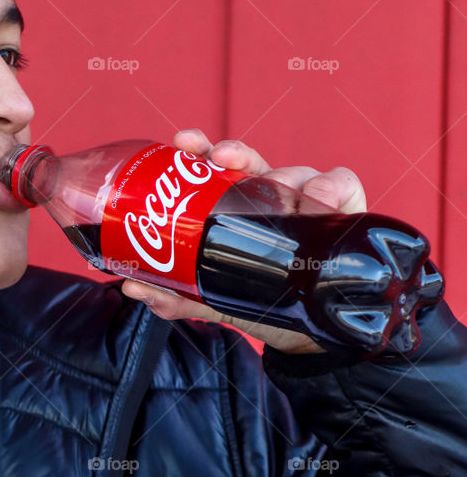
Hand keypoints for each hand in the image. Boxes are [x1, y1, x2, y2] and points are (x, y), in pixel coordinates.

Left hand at [120, 128, 367, 353]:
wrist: (313, 334)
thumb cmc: (263, 301)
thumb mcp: (217, 298)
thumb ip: (178, 296)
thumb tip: (132, 288)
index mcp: (235, 206)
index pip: (215, 168)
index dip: (200, 149)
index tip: (181, 142)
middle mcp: (268, 195)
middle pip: (250, 161)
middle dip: (234, 152)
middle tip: (220, 157)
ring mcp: (306, 199)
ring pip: (294, 171)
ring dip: (282, 176)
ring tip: (277, 190)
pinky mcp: (344, 208)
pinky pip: (340, 183)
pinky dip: (329, 187)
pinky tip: (320, 202)